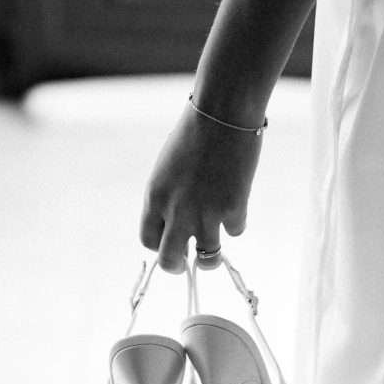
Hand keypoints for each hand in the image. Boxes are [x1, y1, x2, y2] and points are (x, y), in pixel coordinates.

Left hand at [139, 100, 263, 272]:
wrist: (222, 117)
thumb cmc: (194, 137)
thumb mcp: (168, 170)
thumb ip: (169, 200)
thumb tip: (179, 229)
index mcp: (155, 198)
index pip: (148, 240)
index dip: (159, 246)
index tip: (169, 242)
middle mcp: (177, 211)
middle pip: (170, 260)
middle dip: (177, 267)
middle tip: (186, 264)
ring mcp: (206, 214)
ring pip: (208, 258)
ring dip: (211, 258)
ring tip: (214, 254)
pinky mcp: (233, 210)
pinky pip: (235, 231)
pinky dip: (236, 221)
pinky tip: (236, 200)